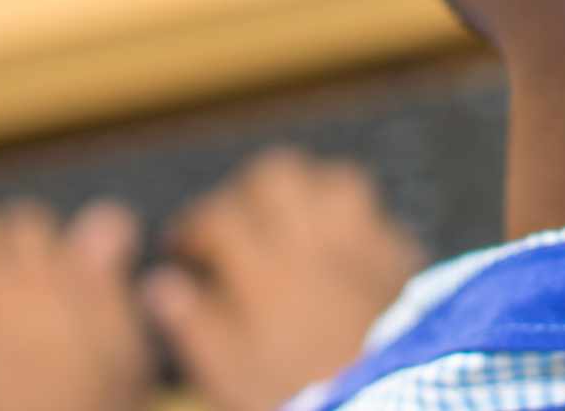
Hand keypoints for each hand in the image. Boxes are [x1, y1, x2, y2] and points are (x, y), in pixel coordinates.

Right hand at [143, 149, 428, 410]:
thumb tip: (161, 283)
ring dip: (310, 193)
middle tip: (236, 222)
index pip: (218, 217)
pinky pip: (379, 216)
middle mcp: (315, 241)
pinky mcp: (403, 258)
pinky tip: (346, 247)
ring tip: (294, 222)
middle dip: (248, 191)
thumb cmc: (301, 393)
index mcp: (265, 268)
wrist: (391, 404)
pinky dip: (358, 223)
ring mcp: (364, 243)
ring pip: (335, 181)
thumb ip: (194, 324)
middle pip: (277, 176)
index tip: (182, 247)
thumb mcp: (231, 374)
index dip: (193, 227)